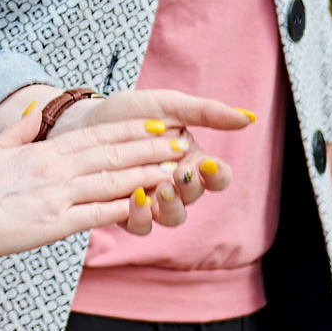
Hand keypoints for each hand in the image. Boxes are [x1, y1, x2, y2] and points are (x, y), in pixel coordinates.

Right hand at [0, 113, 201, 260]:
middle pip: (111, 155)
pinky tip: (145, 202)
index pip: (96, 136)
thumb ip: (20, 131)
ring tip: (173, 170)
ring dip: (146, 175)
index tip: (155, 124)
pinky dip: (123, 207)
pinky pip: (96, 213)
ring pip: (111, 182)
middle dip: (149, 149)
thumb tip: (36, 112)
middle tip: (179, 142)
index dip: (130, 130)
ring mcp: (57, 195)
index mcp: (43, 151)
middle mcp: (55, 169)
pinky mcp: (54, 224)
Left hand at [65, 90, 250, 231]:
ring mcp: (152, 201)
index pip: (217, 176)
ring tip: (161, 189)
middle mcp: (175, 184)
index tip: (209, 164)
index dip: (218, 175)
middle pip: (196, 197)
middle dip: (191, 187)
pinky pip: (141, 225)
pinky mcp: (125, 212)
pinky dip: (141, 215)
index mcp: (191, 160)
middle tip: (179, 174)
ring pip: (173, 217)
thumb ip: (206, 112)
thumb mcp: (167, 105)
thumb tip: (247, 118)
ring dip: (171, 206)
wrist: (84, 121)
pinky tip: (135, 198)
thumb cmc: (129, 113)